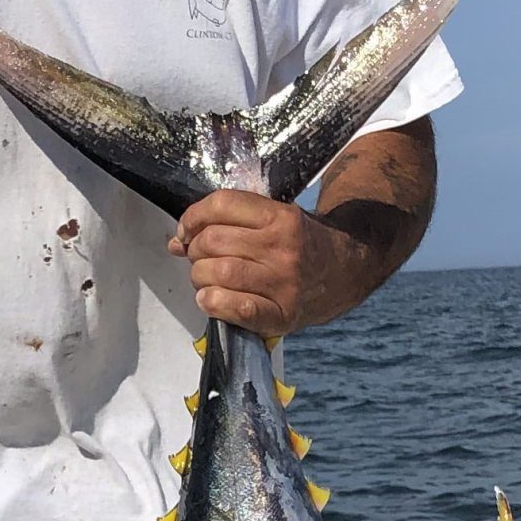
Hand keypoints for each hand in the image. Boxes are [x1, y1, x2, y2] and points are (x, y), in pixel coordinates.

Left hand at [171, 192, 369, 339]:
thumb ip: (227, 223)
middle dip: (195, 250)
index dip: (192, 217)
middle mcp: (283, 249)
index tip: (187, 230)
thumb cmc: (300, 243)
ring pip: (217, 273)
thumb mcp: (273, 219)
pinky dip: (212, 303)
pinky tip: (210, 298)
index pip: (220, 205)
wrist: (345, 271)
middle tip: (201, 257)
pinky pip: (236, 308)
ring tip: (207, 278)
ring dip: (199, 277)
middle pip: (212, 242)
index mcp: (281, 217)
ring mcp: (284, 284)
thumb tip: (176, 241)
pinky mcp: (282, 315)